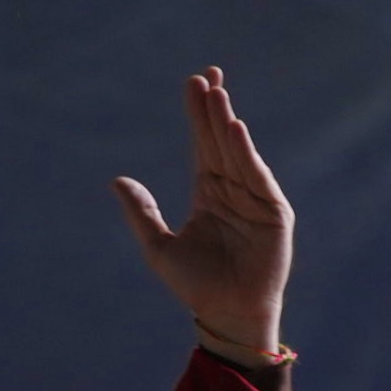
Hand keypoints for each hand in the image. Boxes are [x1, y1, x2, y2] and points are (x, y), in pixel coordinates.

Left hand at [115, 68, 291, 356]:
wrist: (226, 314)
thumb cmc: (196, 286)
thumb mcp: (159, 247)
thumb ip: (142, 213)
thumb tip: (117, 180)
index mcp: (208, 193)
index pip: (202, 146)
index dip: (197, 117)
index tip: (193, 85)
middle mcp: (233, 190)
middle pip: (219, 141)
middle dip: (213, 110)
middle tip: (206, 76)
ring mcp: (255, 198)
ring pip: (237, 153)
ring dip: (227, 124)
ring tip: (217, 94)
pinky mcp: (273, 212)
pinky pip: (257, 177)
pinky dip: (246, 154)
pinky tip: (235, 130)